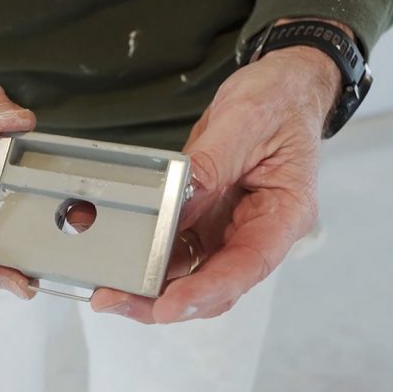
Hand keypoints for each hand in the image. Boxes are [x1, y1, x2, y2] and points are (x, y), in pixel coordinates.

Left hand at [90, 44, 340, 322]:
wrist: (279, 86)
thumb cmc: (279, 102)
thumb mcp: (246, 123)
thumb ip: (212, 166)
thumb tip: (176, 204)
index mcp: (282, 214)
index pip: (246, 265)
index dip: (205, 290)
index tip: (168, 306)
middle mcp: (255, 230)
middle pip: (213, 283)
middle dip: (165, 300)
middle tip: (117, 300)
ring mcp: (228, 227)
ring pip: (190, 274)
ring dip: (151, 287)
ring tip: (110, 291)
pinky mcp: (206, 218)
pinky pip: (176, 249)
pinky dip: (150, 261)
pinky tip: (122, 264)